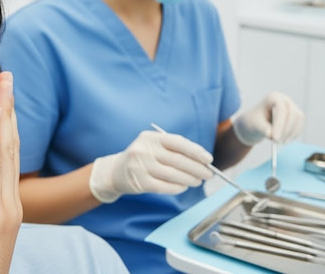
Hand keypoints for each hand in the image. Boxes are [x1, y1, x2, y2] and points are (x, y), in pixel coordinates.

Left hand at [0, 71, 21, 273]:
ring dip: (4, 113)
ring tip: (3, 84)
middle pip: (8, 145)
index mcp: (0, 207)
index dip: (1, 125)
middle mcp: (8, 204)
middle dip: (8, 109)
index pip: (1, 156)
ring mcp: (5, 210)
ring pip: (4, 149)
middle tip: (6, 78)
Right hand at [89, 130, 213, 202]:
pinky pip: (164, 186)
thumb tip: (201, 160)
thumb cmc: (142, 158)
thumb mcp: (153, 146)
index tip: (208, 159)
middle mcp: (144, 150)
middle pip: (178, 160)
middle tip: (208, 174)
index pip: (178, 143)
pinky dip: (177, 187)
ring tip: (198, 181)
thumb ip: (174, 149)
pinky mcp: (139, 182)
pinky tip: (184, 187)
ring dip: (189, 179)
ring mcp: (140, 166)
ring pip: (173, 174)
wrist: (116, 171)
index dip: (196, 151)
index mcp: (151, 137)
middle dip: (197, 168)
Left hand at [232, 91, 304, 145]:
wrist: (257, 123)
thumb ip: (263, 129)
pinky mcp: (296, 116)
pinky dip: (294, 134)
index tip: (275, 138)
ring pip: (299, 119)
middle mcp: (285, 100)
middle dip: (286, 130)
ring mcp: (293, 107)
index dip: (279, 124)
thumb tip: (272, 136)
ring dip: (291, 133)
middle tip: (277, 142)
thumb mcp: (255, 125)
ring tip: (278, 142)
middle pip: (293, 113)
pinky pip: (300, 125)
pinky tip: (284, 140)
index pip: (281, 109)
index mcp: (273, 97)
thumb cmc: (255, 121)